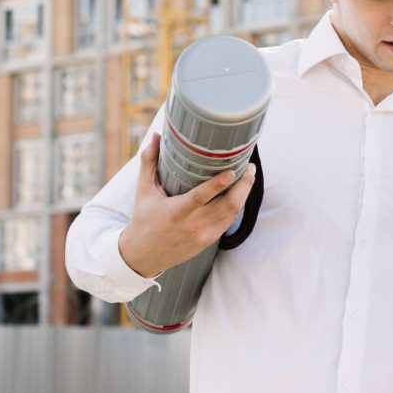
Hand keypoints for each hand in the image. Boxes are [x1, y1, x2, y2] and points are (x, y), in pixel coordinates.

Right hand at [118, 133, 256, 277]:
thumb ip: (149, 163)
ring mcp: (204, 235)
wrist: (143, 256)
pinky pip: (229, 221)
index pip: (201, 197)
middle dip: (243, 186)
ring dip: (244, 194)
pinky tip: (240, 193)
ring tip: (249, 176)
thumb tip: (156, 137)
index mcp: (176, 212)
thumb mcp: (143, 191)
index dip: (218, 184)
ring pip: (232, 214)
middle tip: (250, 168)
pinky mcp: (209, 241)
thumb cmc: (143, 220)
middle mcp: (193, 225)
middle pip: (227, 205)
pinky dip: (237, 206)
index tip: (232, 171)